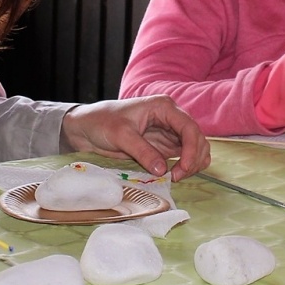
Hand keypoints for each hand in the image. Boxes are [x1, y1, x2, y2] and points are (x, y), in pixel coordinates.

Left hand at [60, 95, 211, 180]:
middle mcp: (171, 118)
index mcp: (164, 107)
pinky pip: (183, 157)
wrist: (87, 128)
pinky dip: (185, 167)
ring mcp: (169, 133)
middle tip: (177, 177)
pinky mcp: (164, 146)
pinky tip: (174, 175)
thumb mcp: (121, 135)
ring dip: (192, 164)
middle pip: (197, 139)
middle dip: (193, 159)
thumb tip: (163, 170)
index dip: (192, 149)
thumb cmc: (102, 122)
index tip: (184, 167)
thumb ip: (143, 151)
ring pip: (194, 149)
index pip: (189, 127)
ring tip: (175, 177)